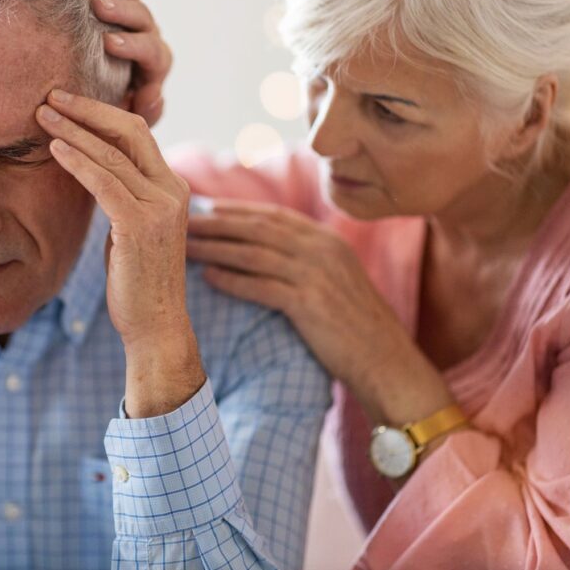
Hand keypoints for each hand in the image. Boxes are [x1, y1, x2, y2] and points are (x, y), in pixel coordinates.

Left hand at [36, 89, 203, 416]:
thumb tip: (89, 166)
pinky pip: (104, 182)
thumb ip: (120, 195)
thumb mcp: (129, 228)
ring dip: (74, 129)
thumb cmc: (136, 280)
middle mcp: (172, 190)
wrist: (155, 325)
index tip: (67, 101)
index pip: (137, 133)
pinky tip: (53, 148)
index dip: (101, 112)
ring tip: (41, 114)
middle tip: (50, 94)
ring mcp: (161, 206)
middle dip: (87, 109)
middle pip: (129, 130)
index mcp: (172, 186)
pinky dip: (77, 160)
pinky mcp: (141, 225)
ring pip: (113, 152)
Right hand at [89, 0, 170, 126]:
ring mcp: (130, 13)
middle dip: (123, 11)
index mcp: (153, 64)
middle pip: (143, 18)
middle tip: (99, 6)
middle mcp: (146, 34)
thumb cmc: (106, 109)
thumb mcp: (125, 121)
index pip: (154, 52)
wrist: (90, 92)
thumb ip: (141, 113)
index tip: (109, 43)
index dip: (135, 46)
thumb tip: (156, 97)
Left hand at [187, 200, 452, 424]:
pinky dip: (233, 281)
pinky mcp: (310, 304)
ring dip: (216, 248)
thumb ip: (306, 260)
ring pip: (253, 253)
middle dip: (217, 223)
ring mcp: (317, 275)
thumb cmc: (356, 327)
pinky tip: (208, 278)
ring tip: (185, 247)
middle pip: (257, 228)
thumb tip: (264, 252)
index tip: (204, 207)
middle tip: (182, 221)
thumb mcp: (336, 281)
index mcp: (327, 240)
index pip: (272, 215)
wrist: (388, 362)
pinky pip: (262, 287)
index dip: (235, 210)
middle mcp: (322, 250)